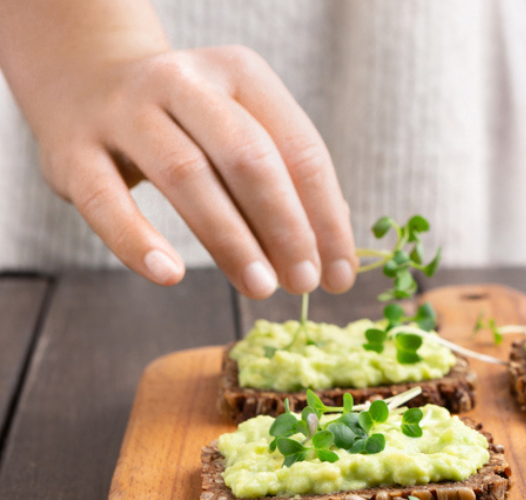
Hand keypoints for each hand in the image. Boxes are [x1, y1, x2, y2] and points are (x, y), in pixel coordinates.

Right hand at [32, 46, 355, 297]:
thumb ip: (284, 182)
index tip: (340, 275)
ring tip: (260, 287)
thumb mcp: (240, 129)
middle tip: (304, 283)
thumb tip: (330, 252)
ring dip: (230, 240)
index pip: (301, 149)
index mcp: (240, 73)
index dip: (327, 217)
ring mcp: (124, 110)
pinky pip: (106, 201)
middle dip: (286, 227)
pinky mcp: (72, 150)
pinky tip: (170, 274)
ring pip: (186, 175)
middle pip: (249, 157)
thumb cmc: (187, 126)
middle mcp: (183, 81)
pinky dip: (138, 241)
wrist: (84, 81)